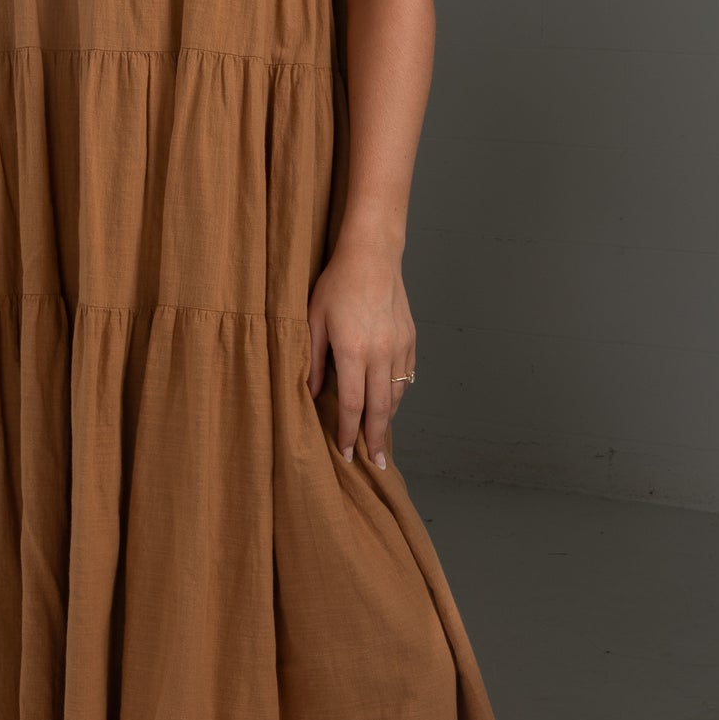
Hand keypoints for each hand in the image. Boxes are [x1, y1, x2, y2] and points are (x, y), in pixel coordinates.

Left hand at [306, 220, 414, 468]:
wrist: (372, 256)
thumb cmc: (337, 285)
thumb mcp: (314, 321)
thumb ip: (314, 360)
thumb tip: (308, 394)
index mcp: (353, 352)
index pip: (351, 405)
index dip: (347, 433)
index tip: (345, 453)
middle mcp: (380, 354)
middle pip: (379, 409)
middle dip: (375, 439)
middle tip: (376, 463)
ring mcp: (399, 347)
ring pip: (396, 395)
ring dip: (388, 419)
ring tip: (380, 438)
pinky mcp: (410, 338)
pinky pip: (406, 375)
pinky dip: (398, 395)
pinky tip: (390, 403)